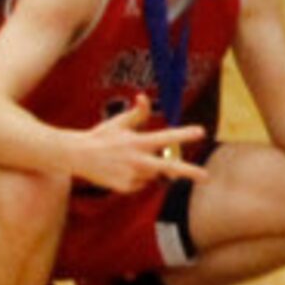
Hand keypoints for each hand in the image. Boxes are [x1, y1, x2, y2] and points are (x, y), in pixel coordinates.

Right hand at [69, 101, 209, 193]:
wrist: (77, 156)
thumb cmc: (100, 136)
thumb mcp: (119, 122)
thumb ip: (137, 113)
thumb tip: (143, 96)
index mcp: (138, 141)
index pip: (166, 137)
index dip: (184, 134)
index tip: (201, 131)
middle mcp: (137, 160)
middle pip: (169, 166)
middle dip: (189, 172)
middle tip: (207, 176)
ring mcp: (131, 176)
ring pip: (152, 175)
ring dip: (147, 169)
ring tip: (126, 161)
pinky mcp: (125, 188)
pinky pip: (140, 184)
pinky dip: (134, 179)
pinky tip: (119, 171)